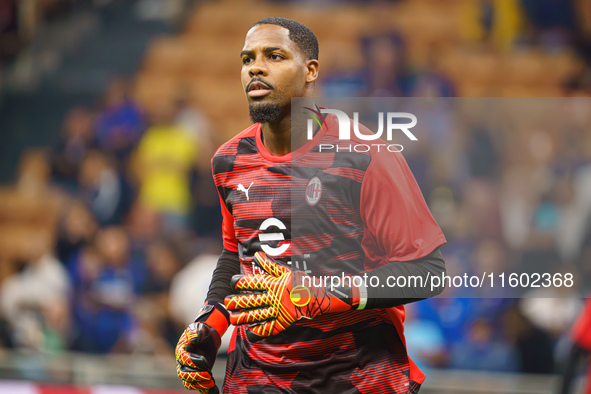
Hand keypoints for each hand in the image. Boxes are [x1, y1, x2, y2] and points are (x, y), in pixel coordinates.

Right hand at [176, 302, 227, 391]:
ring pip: (189, 383)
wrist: (208, 338)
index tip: (204, 362)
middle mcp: (183, 363)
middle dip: (196, 377)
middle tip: (209, 376)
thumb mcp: (199, 327)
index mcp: (182, 351)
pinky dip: (205, 391)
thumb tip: (195, 338)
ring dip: (200, 385)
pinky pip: (198, 387)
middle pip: (184, 375)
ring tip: (212, 383)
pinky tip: (214, 390)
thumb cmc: (202, 332)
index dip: (193, 362)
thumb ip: (196, 330)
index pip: (184, 360)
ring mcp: (190, 371)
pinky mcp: (198, 376)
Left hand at [224, 252, 354, 340]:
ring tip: (233, 319)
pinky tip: (249, 333)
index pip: (254, 283)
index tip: (232, 282)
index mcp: (275, 284)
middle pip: (252, 300)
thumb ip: (270, 265)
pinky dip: (260, 332)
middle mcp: (275, 298)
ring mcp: (280, 311)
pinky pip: (270, 328)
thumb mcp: (287, 271)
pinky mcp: (285, 321)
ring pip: (258, 315)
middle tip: (227, 302)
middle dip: (238, 302)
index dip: (241, 282)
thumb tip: (256, 255)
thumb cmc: (304, 282)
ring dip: (244, 317)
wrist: (321, 297)